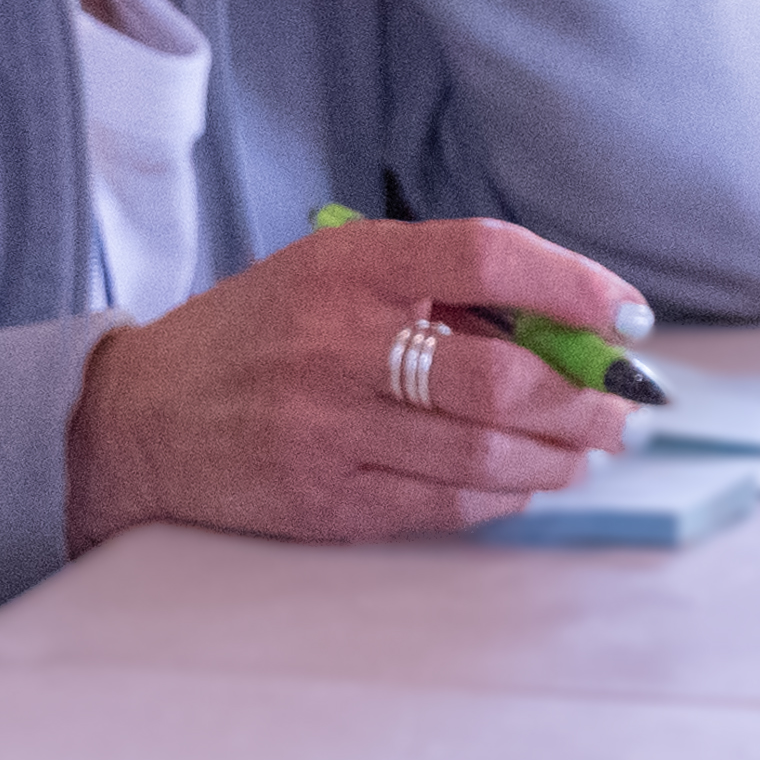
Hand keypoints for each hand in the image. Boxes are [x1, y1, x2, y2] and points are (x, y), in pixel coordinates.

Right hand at [62, 211, 640, 551]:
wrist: (137, 418)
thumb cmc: (251, 338)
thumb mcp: (325, 276)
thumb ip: (429, 287)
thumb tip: (561, 326)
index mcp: (342, 268)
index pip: (485, 255)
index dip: (573, 283)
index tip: (622, 315)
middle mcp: (336, 345)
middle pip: (500, 377)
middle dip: (584, 398)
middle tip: (620, 406)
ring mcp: (329, 430)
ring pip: (485, 453)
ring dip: (559, 456)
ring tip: (584, 449)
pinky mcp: (327, 500)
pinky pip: (446, 504)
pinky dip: (505, 495)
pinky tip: (522, 481)